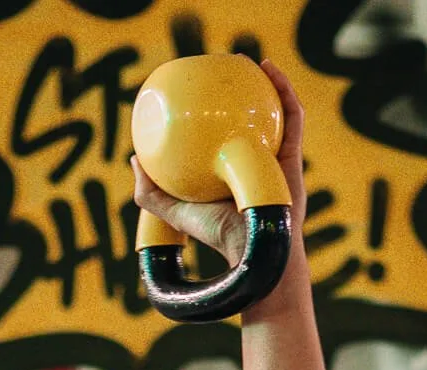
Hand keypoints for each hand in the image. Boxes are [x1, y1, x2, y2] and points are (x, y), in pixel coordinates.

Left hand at [131, 56, 308, 267]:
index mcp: (231, 173)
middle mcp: (256, 163)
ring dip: (265, 83)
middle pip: (250, 123)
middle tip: (223, 71)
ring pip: (274, 113)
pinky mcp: (293, 155)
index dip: (213, 116)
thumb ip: (150, 191)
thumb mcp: (174, 212)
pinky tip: (268, 70)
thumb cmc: (215, 236)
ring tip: (247, 62)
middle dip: (241, 94)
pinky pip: (291, 116)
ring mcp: (276, 158)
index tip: (198, 95)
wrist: (251, 250)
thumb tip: (133, 159)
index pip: (223, 140)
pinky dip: (283, 90)